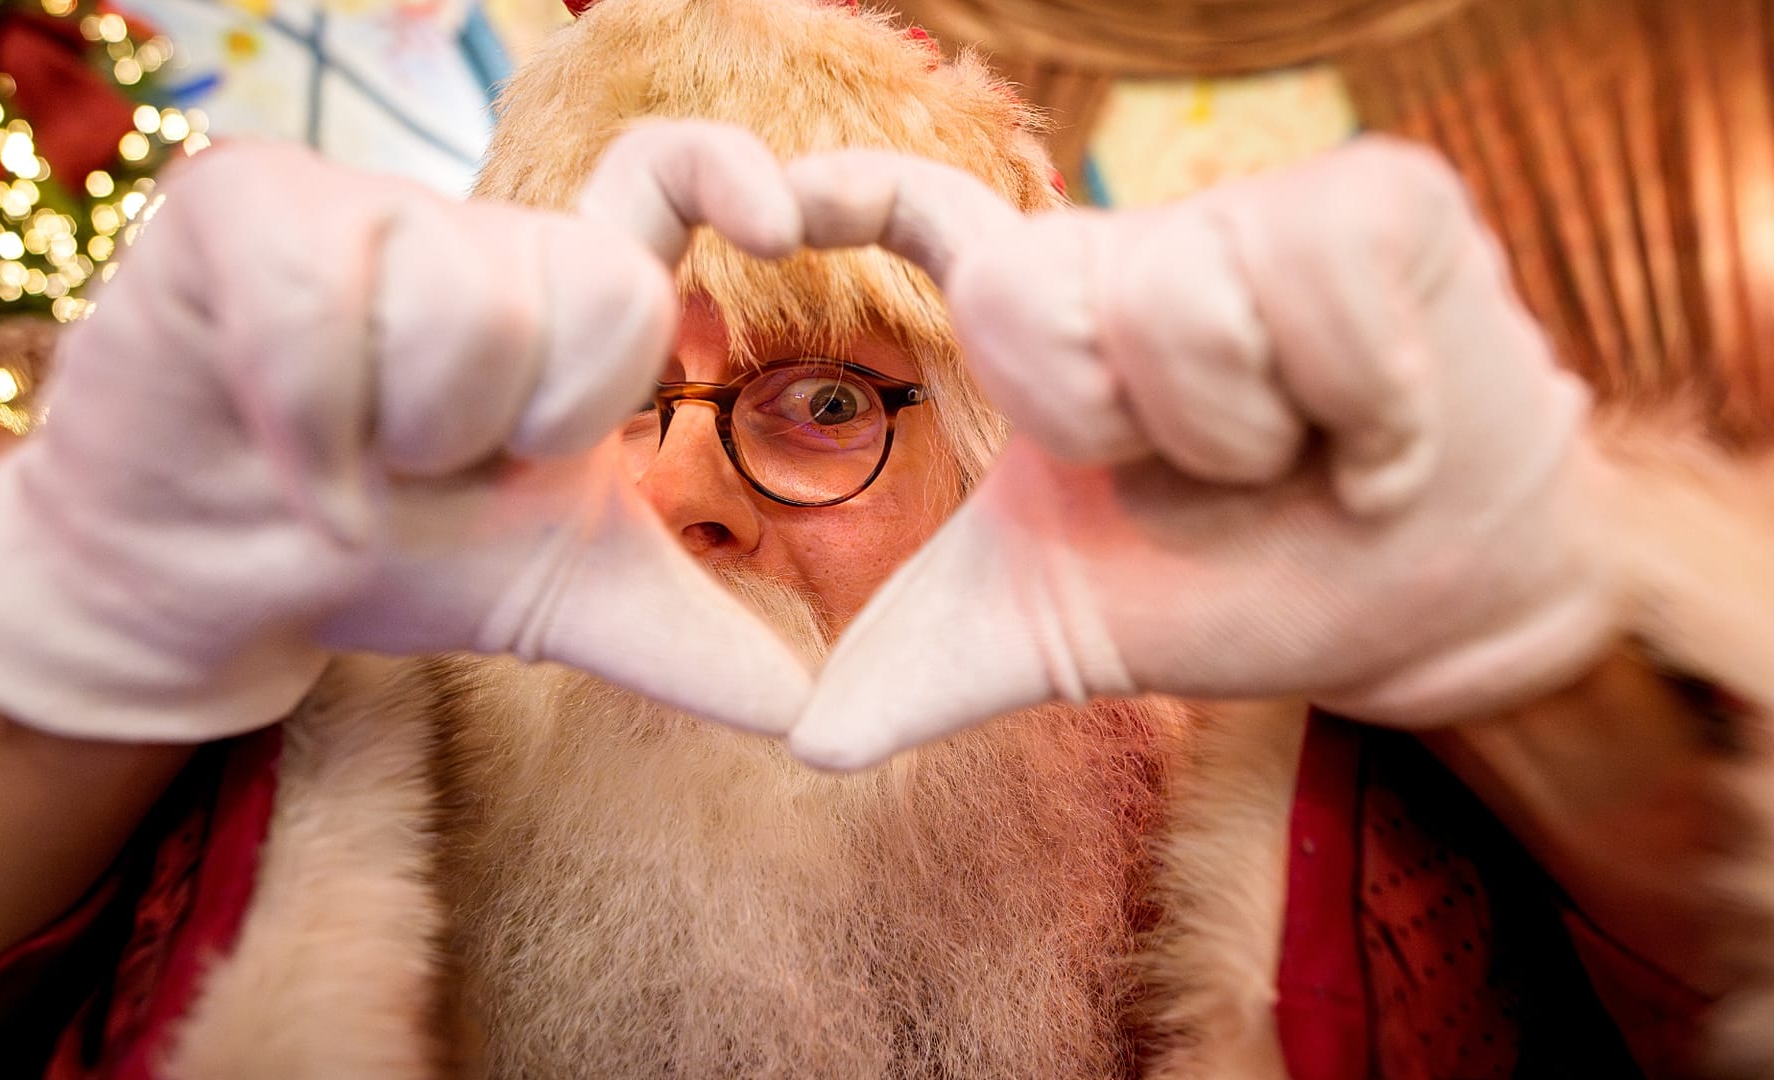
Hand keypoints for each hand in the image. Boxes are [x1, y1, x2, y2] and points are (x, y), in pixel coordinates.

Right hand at [0, 122, 814, 741]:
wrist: (213, 586)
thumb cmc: (391, 557)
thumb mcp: (556, 597)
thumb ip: (684, 637)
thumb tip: (806, 715)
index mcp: (564, 294)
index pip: (662, 179)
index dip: (728, 172)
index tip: (781, 228)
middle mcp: (477, 230)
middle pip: (600, 287)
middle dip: (532, 430)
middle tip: (445, 467)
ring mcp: (360, 204)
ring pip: (469, 309)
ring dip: (413, 440)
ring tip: (360, 457)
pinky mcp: (242, 206)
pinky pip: (323, 306)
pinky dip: (314, 425)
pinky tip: (286, 449)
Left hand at [786, 137, 1622, 768]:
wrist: (1427, 604)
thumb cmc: (1235, 586)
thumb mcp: (1063, 631)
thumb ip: (932, 671)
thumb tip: (810, 747)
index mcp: (1045, 319)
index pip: (926, 217)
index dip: (846, 193)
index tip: (765, 212)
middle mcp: (1134, 242)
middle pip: (1037, 295)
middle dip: (1114, 430)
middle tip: (1203, 472)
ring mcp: (1257, 208)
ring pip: (1185, 299)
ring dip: (1247, 432)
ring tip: (1302, 451)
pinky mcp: (1385, 197)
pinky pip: (1326, 289)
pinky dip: (1365, 410)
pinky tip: (1388, 440)